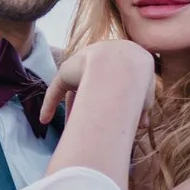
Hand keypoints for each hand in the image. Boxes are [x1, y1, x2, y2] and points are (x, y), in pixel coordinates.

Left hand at [37, 39, 153, 127]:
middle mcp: (99, 59)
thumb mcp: (146, 96)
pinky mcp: (67, 70)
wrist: (126, 67)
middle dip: (90, 109)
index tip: (109, 121)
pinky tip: (44, 120)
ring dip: (73, 111)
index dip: (110, 105)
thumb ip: (142, 107)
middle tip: (89, 128)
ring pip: (74, 91)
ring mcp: (82, 63)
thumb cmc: (139, 84)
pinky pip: (56, 89)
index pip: (111, 85)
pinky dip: (49, 104)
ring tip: (71, 130)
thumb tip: (143, 123)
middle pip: (91, 88)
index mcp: (119, 62)